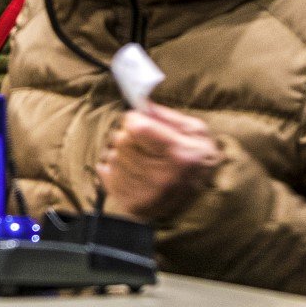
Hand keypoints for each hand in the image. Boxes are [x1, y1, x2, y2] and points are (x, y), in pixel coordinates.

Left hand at [97, 104, 221, 220]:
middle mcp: (161, 177)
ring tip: (139, 157)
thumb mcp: (197, 134)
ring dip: (121, 151)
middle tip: (141, 141)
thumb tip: (141, 104)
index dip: (134, 119)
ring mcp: (144, 193)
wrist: (201, 202)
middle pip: (121, 140)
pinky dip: (113, 166)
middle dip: (127, 135)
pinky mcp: (129, 203)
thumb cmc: (199, 161)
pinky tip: (131, 170)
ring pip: (111, 154)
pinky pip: (104, 171)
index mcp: (180, 156)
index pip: (137, 127)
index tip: (140, 122)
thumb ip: (168, 117)